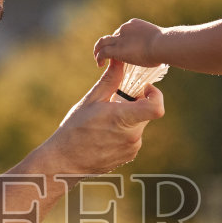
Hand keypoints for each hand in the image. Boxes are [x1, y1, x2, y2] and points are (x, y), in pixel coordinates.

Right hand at [35, 60, 164, 177]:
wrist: (65, 162)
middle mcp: (132, 136)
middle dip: (133, 105)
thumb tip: (119, 61)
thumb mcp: (90, 101)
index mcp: (123, 118)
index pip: (156, 107)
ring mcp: (131, 148)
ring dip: (127, 120)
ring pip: (138, 125)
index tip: (144, 89)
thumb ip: (110, 80)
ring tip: (104, 123)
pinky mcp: (128, 156)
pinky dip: (123, 132)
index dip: (156, 94)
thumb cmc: (74, 130)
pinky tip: (104, 135)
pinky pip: (133, 138)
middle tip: (112, 105)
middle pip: (145, 113)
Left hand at [93, 19, 164, 67]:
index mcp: (134, 24)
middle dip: (109, 45)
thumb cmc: (166, 45)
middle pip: (112, 36)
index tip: (123, 50)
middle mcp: (124, 28)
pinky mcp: (116, 48)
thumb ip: (155, 44)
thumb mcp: (159, 41)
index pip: (123, 32)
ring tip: (97, 59)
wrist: (161, 44)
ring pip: (103, 42)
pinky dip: (99, 58)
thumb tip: (161, 51)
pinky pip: (103, 52)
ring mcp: (119, 38)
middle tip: (106, 55)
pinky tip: (100, 65)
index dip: (120, 41)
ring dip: (98, 50)